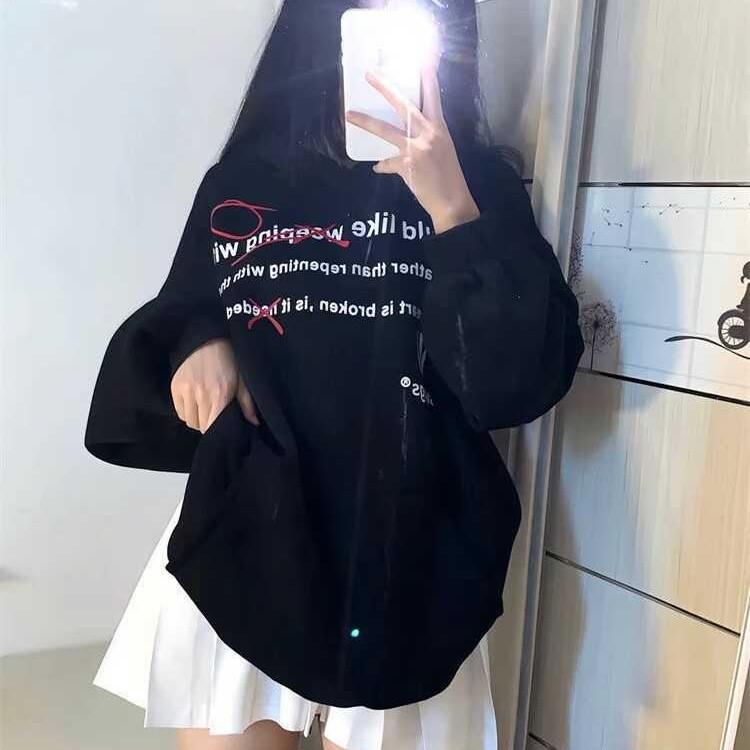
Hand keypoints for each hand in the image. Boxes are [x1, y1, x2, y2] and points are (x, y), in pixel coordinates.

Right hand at [170, 338, 259, 431]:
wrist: (206, 339)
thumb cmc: (228, 360)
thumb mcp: (242, 380)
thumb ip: (247, 403)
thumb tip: (254, 423)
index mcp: (220, 395)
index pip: (211, 427)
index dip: (216, 431)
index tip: (220, 426)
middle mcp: (201, 394)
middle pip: (200, 426)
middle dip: (207, 424)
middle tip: (214, 414)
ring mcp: (186, 391)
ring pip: (189, 420)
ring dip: (197, 418)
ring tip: (204, 407)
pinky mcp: (175, 387)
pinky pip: (179, 412)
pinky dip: (187, 411)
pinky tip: (195, 402)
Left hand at [344, 59, 479, 233]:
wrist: (452, 201)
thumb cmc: (450, 176)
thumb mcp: (444, 149)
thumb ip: (427, 138)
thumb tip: (410, 137)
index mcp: (440, 127)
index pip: (433, 95)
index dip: (427, 76)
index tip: (420, 58)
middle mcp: (427, 133)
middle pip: (403, 104)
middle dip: (385, 87)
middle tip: (370, 74)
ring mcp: (415, 148)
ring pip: (385, 129)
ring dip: (366, 121)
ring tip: (349, 114)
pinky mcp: (406, 165)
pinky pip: (387, 162)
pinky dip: (382, 165)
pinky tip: (378, 167)